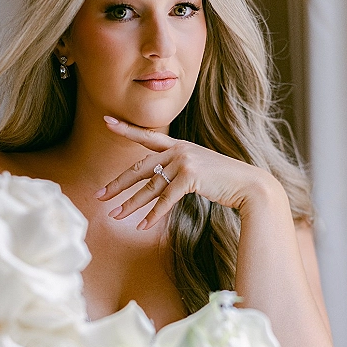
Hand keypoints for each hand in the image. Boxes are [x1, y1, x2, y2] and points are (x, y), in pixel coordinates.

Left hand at [97, 116, 276, 229]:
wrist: (248, 184)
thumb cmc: (223, 180)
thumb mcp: (197, 168)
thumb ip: (177, 170)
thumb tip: (155, 183)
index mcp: (178, 146)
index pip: (146, 137)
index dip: (126, 129)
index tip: (106, 121)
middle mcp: (178, 150)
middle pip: (140, 168)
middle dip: (117, 184)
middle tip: (99, 195)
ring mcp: (184, 162)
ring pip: (150, 187)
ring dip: (130, 204)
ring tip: (113, 215)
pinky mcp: (190, 177)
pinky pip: (165, 199)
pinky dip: (153, 215)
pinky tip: (141, 226)